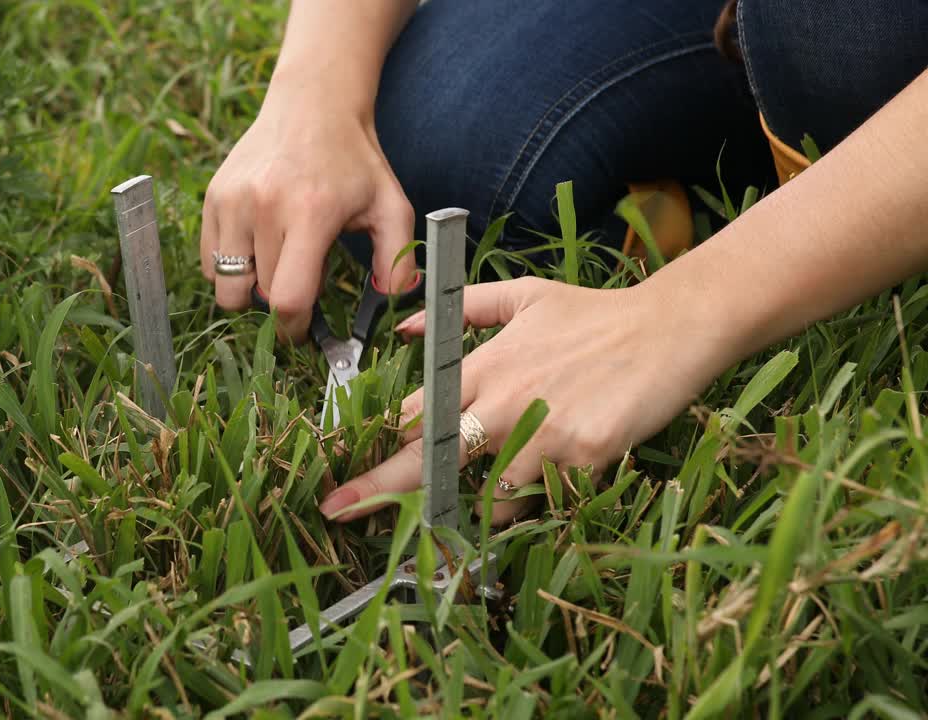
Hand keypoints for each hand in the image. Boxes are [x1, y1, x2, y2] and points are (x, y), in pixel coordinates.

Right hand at [200, 93, 417, 341]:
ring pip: (227, 285)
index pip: (288, 297)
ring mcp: (232, 201)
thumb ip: (396, 258)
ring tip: (277, 262)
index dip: (294, 327)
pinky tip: (257, 247)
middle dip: (280, 304)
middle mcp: (264, 206)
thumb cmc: (355, 162)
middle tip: (301, 279)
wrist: (313, 105)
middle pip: (259, 295)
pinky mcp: (213, 197)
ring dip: (250, 288)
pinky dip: (230, 268)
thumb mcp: (391, 206)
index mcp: (310, 214)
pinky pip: (209, 262)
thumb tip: (391, 300)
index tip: (303, 329)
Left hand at [317, 276, 735, 524]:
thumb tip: (407, 324)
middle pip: (429, 456)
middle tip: (337, 510)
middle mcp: (504, 401)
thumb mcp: (525, 296)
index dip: (376, 441)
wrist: (669, 327)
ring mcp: (543, 432)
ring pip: (488, 493)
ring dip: (481, 505)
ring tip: (493, 501)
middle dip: (378, 486)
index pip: (415, 412)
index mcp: (484, 365)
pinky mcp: (584, 457)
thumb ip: (463, 307)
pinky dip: (533, 505)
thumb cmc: (593, 315)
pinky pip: (542, 501)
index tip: (341, 465)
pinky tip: (542, 490)